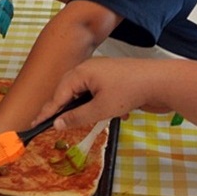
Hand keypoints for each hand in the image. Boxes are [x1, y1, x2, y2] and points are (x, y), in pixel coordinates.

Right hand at [32, 58, 155, 130]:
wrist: (162, 82)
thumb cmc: (130, 91)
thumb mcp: (100, 109)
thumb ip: (76, 117)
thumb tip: (56, 123)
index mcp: (81, 72)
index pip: (58, 95)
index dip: (46, 111)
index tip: (34, 123)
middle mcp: (89, 70)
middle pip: (68, 92)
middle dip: (64, 109)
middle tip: (54, 125)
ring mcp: (103, 74)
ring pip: (85, 95)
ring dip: (87, 109)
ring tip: (87, 122)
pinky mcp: (115, 81)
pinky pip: (100, 95)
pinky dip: (102, 106)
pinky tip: (118, 115)